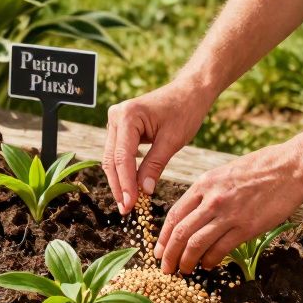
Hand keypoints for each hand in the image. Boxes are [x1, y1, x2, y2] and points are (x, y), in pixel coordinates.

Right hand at [103, 80, 211, 214]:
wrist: (189, 92)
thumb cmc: (184, 111)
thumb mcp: (172, 141)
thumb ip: (155, 166)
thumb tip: (143, 192)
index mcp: (127, 116)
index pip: (122, 158)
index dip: (125, 184)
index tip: (130, 205)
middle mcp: (116, 116)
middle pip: (112, 159)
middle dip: (119, 186)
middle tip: (126, 210)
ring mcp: (116, 121)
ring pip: (112, 158)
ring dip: (119, 181)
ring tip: (127, 204)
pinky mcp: (121, 127)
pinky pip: (118, 153)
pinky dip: (124, 170)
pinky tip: (130, 188)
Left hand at [155, 142, 302, 274]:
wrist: (291, 168)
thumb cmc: (261, 168)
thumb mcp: (225, 173)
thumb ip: (207, 192)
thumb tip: (194, 214)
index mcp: (203, 184)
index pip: (174, 215)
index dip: (164, 237)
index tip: (160, 250)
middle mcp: (211, 199)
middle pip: (180, 232)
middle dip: (169, 254)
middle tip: (166, 268)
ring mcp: (228, 214)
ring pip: (195, 244)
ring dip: (186, 261)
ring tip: (185, 270)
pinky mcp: (246, 227)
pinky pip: (220, 249)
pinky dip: (209, 260)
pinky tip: (207, 265)